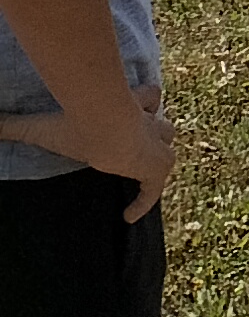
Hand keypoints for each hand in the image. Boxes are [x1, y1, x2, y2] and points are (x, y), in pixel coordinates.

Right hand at [0, 81, 170, 217]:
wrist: (106, 125)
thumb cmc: (75, 121)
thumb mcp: (41, 125)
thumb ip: (14, 125)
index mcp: (126, 108)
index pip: (146, 99)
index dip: (143, 102)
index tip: (136, 111)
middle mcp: (147, 122)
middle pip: (161, 123)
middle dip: (154, 130)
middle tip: (141, 142)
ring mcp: (157, 145)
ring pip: (167, 145)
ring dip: (157, 154)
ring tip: (140, 169)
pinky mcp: (160, 168)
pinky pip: (155, 188)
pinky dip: (144, 201)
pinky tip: (127, 217)